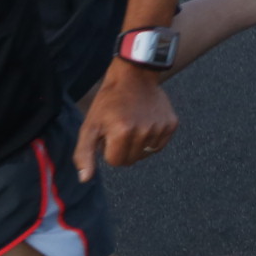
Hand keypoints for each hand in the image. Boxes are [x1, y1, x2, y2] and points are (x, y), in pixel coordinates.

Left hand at [76, 62, 177, 179]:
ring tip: (133, 124)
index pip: (115, 162)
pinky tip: (146, 125)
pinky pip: (159, 145)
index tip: (109, 134)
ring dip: (137, 145)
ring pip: (145, 153)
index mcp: (123, 132)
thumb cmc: (108, 102)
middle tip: (120, 129)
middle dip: (123, 150)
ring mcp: (160, 127)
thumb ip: (84, 154)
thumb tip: (85, 179)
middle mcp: (144, 131)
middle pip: (131, 160)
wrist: (134, 76)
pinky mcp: (171, 124)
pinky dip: (151, 140)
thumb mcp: (89, 126)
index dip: (108, 150)